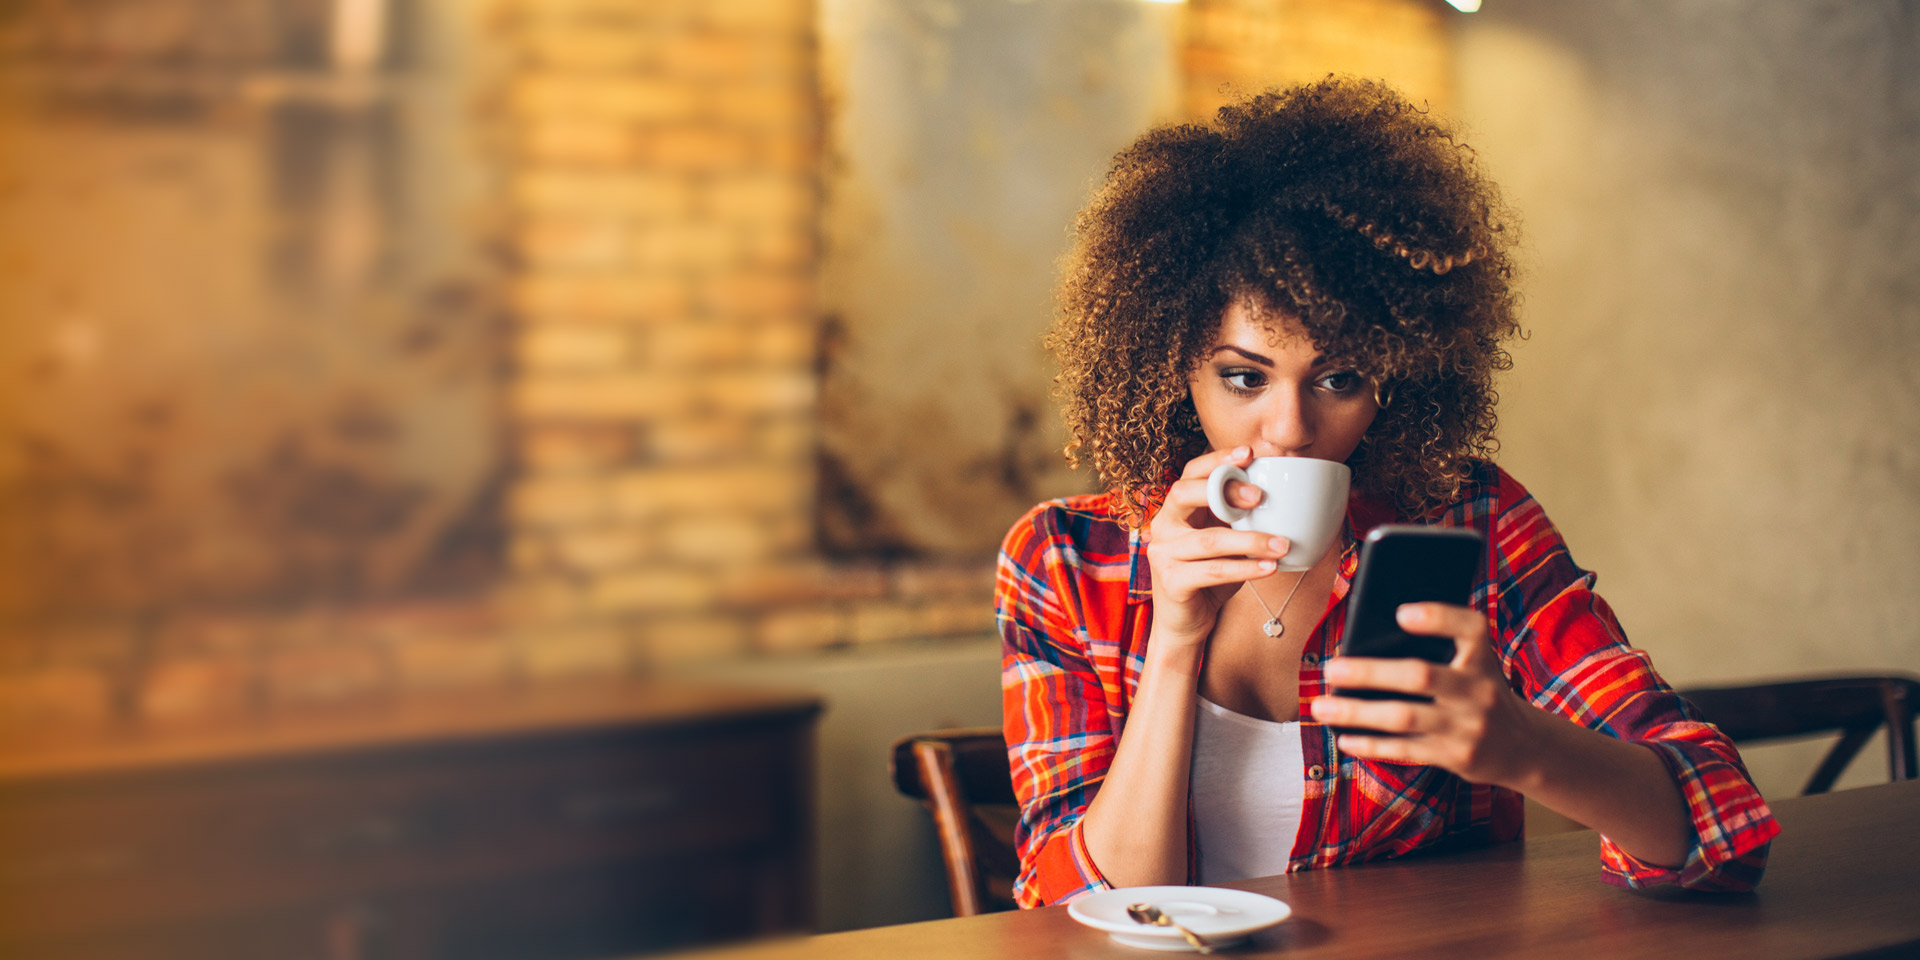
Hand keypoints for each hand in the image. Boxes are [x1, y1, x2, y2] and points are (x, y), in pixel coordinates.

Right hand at [1144, 446, 1292, 647]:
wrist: (1185, 624)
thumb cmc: (1209, 577)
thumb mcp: (1224, 541)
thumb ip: (1238, 519)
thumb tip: (1282, 495)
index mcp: (1176, 510)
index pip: (1190, 473)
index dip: (1217, 460)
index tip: (1249, 453)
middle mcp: (1163, 526)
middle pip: (1185, 493)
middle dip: (1225, 489)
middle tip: (1261, 496)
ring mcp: (1163, 554)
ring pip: (1209, 539)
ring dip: (1251, 540)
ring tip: (1282, 544)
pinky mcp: (1172, 582)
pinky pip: (1213, 571)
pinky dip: (1245, 568)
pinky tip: (1270, 567)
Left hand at [1309, 603, 1541, 786]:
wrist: (1525, 747)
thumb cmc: (1481, 692)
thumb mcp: (1476, 664)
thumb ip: (1441, 648)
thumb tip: (1366, 642)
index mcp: (1483, 657)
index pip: (1470, 628)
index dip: (1437, 618)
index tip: (1401, 613)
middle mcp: (1479, 690)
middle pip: (1420, 676)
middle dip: (1370, 672)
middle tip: (1330, 668)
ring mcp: (1467, 727)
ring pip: (1404, 717)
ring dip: (1357, 712)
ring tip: (1321, 706)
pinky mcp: (1456, 757)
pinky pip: (1405, 750)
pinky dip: (1371, 744)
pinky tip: (1345, 738)